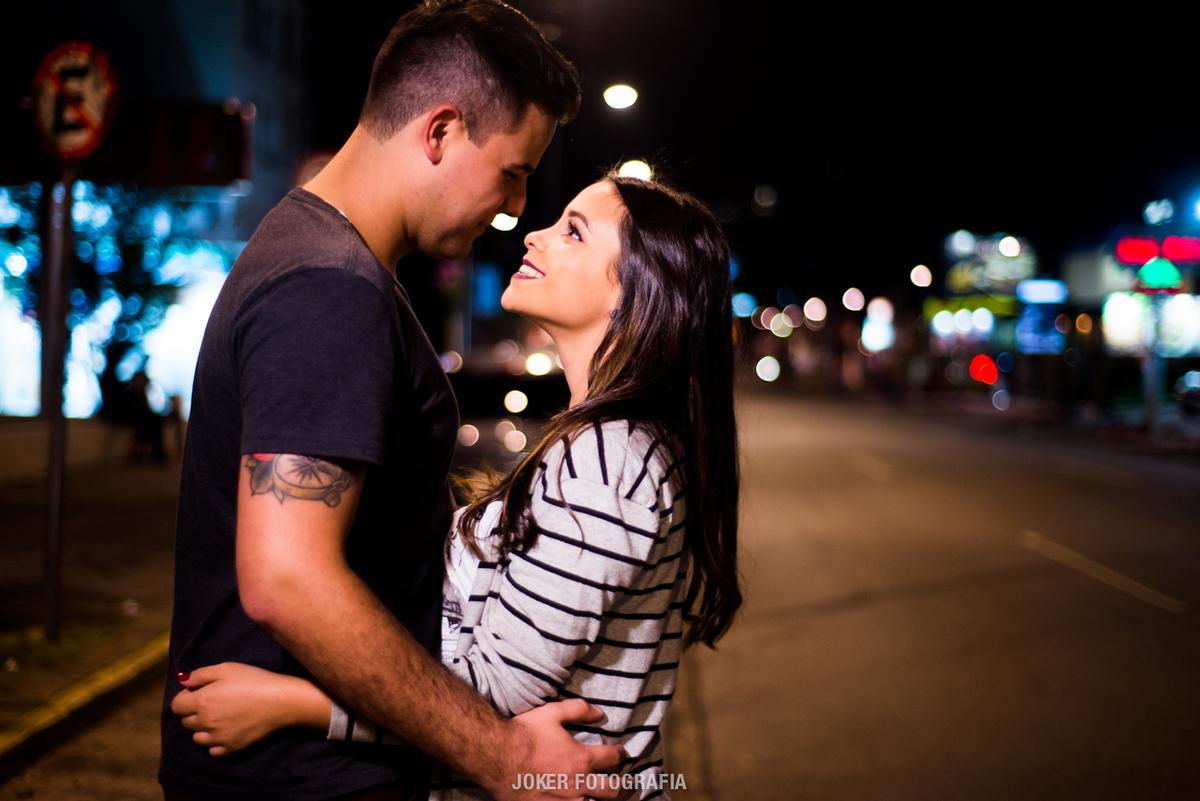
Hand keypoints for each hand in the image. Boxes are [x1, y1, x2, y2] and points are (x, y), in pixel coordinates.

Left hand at [170, 662, 331, 756]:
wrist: (281, 701)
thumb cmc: (254, 680)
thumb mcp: (227, 668)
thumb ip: (200, 674)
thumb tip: (181, 680)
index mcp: (202, 701)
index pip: (177, 705)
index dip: (186, 696)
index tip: (200, 691)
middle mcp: (206, 723)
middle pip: (186, 721)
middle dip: (194, 710)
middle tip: (213, 701)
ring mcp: (218, 738)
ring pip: (197, 737)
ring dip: (203, 728)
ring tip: (220, 716)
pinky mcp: (230, 748)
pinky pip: (212, 750)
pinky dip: (215, 741)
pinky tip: (227, 729)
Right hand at [487, 699, 625, 800]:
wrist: (496, 756)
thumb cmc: (524, 734)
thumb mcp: (552, 713)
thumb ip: (578, 710)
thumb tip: (599, 712)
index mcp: (581, 759)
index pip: (612, 758)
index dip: (620, 754)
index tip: (621, 753)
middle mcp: (577, 784)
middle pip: (612, 789)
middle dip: (625, 785)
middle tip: (630, 782)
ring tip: (608, 798)